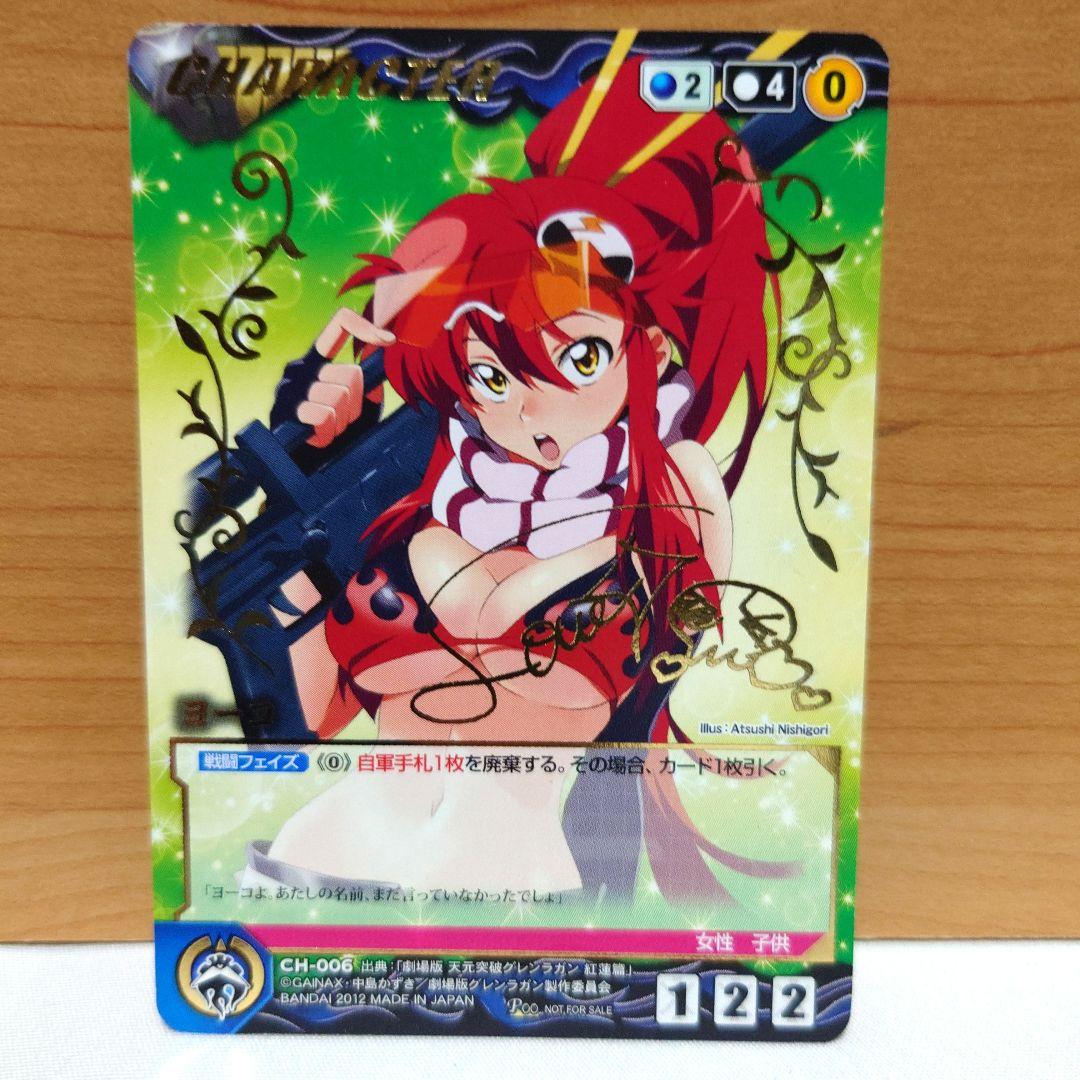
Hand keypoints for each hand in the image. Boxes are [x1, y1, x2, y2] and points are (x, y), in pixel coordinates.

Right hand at [296, 307, 395, 447]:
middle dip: (356, 403)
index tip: (389, 341)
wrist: (297, 463)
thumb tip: (375, 379)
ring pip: (339, 396)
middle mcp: (300, 367)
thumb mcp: (356, 408)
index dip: (364, 327)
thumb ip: (368, 389)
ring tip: (329, 428)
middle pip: (351, 374)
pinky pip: (324, 416)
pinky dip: (328, 432)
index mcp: (316, 361)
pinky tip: (318, 436)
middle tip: (342, 418)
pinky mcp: (285, 409)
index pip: (338, 326)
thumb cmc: (330, 431)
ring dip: (342, 421)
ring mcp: (289, 387)